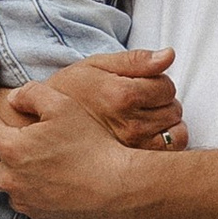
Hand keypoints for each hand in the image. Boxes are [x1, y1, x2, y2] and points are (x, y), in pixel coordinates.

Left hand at [0, 75, 146, 218]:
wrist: (117, 189)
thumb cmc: (91, 143)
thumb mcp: (62, 105)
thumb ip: (32, 94)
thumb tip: (14, 98)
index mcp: (12, 149)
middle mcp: (12, 180)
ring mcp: (27, 203)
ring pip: (8, 192)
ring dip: (8, 184)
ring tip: (17, 179)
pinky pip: (32, 206)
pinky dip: (33, 197)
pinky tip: (50, 190)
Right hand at [30, 48, 180, 150]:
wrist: (41, 125)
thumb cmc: (69, 92)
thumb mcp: (96, 65)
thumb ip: (135, 60)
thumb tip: (169, 55)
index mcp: (121, 95)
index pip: (166, 86)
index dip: (158, 82)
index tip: (141, 85)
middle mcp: (130, 124)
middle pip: (173, 108)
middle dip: (162, 102)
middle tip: (140, 103)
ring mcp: (133, 147)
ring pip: (176, 130)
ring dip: (166, 122)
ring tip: (142, 119)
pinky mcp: (134, 163)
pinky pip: (170, 152)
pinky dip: (168, 142)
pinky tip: (149, 136)